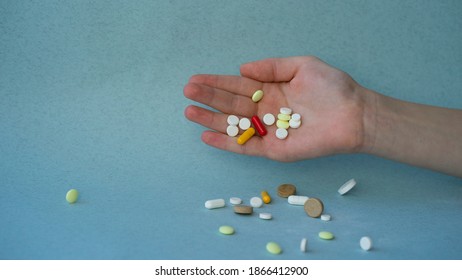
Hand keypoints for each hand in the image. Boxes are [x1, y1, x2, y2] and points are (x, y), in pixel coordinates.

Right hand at [184, 56, 368, 161]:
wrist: (354, 114)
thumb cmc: (333, 88)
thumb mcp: (301, 66)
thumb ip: (272, 67)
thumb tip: (242, 68)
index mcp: (271, 90)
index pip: (237, 86)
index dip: (216, 82)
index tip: (196, 79)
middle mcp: (266, 111)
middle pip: (230, 104)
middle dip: (208, 98)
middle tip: (187, 92)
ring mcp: (268, 131)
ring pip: (233, 125)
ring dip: (211, 120)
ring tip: (190, 112)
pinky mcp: (274, 149)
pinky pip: (245, 147)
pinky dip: (226, 143)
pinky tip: (208, 136)